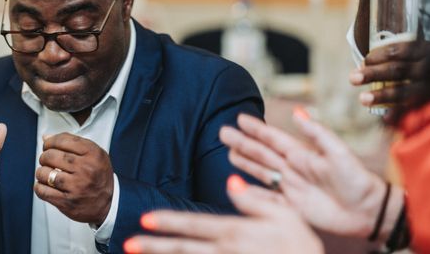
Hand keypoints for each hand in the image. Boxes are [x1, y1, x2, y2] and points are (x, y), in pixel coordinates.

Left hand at [34, 133, 113, 223]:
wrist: (109, 202)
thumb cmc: (99, 176)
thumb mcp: (94, 154)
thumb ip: (72, 143)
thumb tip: (46, 137)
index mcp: (92, 154)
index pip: (63, 140)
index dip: (50, 141)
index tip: (47, 145)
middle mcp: (85, 169)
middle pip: (51, 156)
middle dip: (44, 156)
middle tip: (46, 159)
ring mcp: (76, 186)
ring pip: (45, 174)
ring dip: (41, 172)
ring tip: (45, 173)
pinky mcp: (67, 202)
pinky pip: (43, 191)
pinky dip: (39, 187)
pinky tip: (44, 185)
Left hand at [124, 176, 322, 253]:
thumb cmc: (301, 247)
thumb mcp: (285, 215)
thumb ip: (255, 200)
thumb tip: (232, 183)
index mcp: (235, 232)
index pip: (193, 226)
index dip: (167, 222)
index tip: (145, 220)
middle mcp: (226, 252)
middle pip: (182, 249)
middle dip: (153, 247)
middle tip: (127, 244)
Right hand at [221, 112, 387, 237]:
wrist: (368, 212)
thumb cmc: (357, 180)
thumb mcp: (339, 153)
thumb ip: (318, 133)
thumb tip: (297, 112)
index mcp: (302, 154)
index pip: (273, 138)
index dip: (256, 129)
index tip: (239, 117)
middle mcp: (293, 168)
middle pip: (261, 153)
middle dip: (242, 143)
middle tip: (222, 132)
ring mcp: (291, 187)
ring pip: (261, 171)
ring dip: (244, 162)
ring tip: (228, 152)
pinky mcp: (292, 207)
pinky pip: (267, 198)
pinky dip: (252, 192)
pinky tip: (240, 187)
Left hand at [350, 39, 429, 121]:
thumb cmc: (427, 61)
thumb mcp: (419, 51)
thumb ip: (396, 54)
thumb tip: (363, 65)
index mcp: (422, 50)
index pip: (398, 51)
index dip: (379, 56)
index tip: (364, 61)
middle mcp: (426, 68)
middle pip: (397, 70)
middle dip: (373, 74)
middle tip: (353, 78)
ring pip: (404, 91)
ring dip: (382, 95)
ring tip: (363, 99)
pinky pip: (413, 107)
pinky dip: (399, 113)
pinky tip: (386, 118)